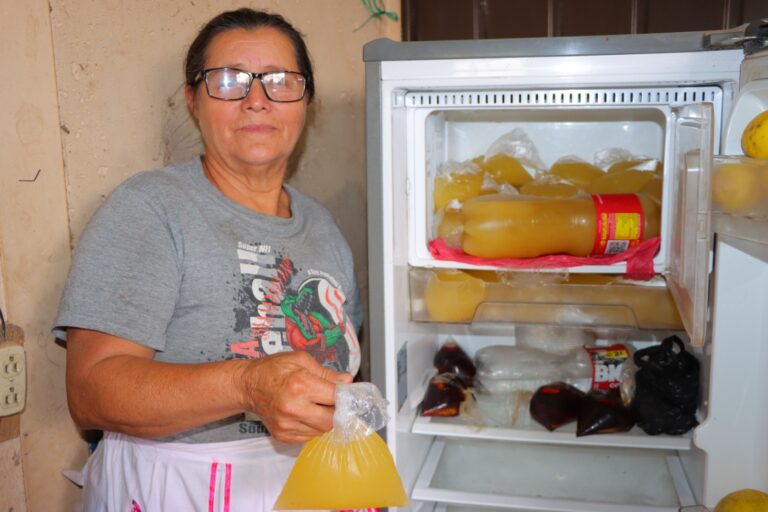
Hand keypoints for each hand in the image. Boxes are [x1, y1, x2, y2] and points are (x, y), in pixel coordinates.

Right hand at [236, 351, 352, 443]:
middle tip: (332, 402)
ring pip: (321, 431)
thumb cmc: (273, 369)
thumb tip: (347, 381)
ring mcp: (287, 424)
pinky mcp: (282, 435)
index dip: (345, 396)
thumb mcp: (301, 360)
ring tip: (316, 406)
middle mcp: (294, 408)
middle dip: (336, 411)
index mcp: (301, 385)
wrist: (247, 386)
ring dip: (324, 420)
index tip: (348, 394)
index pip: (335, 397)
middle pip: (331, 419)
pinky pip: (308, 437)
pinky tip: (305, 414)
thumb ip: (326, 373)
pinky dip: (312, 427)